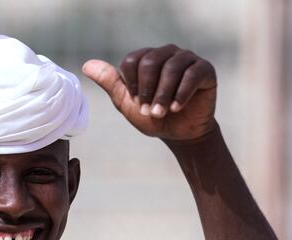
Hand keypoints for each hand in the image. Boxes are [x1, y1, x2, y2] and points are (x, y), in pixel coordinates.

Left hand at [82, 44, 216, 141]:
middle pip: (151, 61)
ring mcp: (187, 59)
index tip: (137, 102)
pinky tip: (176, 107)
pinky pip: (192, 74)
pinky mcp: (205, 69)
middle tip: (148, 111)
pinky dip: (182, 93)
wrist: (179, 133)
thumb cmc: (152, 116)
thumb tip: (86, 65)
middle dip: (147, 90)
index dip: (132, 84)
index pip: (132, 60)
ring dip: (163, 94)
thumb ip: (110, 82)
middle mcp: (167, 53)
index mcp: (146, 59)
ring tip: (161, 113)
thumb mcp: (126, 102)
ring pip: (172, 67)